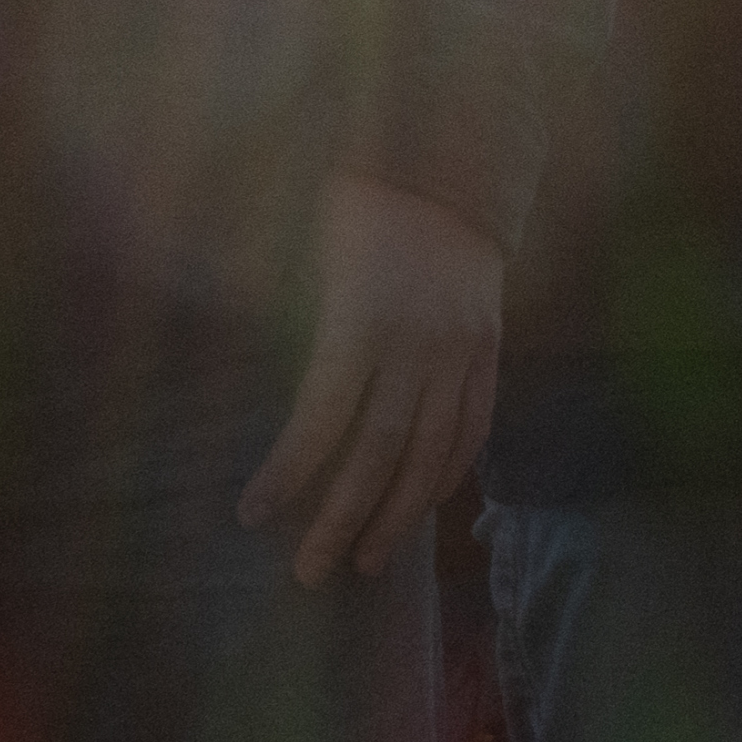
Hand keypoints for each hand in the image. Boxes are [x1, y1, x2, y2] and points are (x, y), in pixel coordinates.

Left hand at [243, 172, 504, 592]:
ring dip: (398, 514)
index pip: (324, 416)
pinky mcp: (489, 351)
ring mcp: (463, 350)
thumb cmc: (356, 214)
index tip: (252, 515)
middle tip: (310, 572)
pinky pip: (473, 427)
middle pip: (382, 450)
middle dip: (343, 517)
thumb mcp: (311, 265)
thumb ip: (301, 339)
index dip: (289, 472)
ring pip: (433, 451)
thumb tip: (269, 418)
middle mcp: (419, 342)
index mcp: (364, 318)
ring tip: (366, 561)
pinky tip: (420, 509)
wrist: (446, 169)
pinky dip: (447, 475)